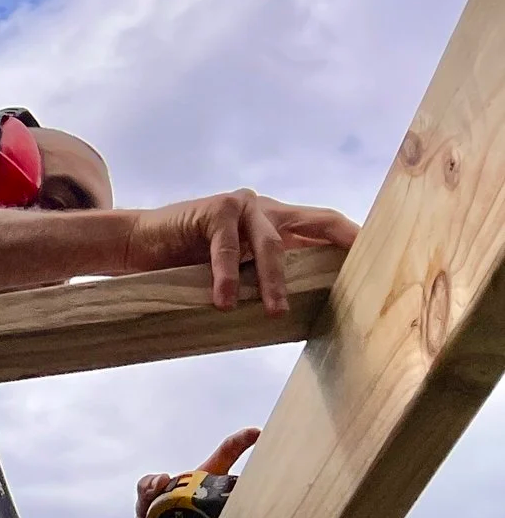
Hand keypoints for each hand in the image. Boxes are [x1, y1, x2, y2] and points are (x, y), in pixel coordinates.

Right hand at [124, 191, 358, 313]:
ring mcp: (241, 205)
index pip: (324, 227)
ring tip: (275, 312)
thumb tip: (295, 312)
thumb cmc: (184, 261)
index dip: (351, 239)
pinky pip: (226, 248)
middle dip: (338, 249)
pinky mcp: (213, 211)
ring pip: (270, 244)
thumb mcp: (232, 269)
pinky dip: (227, 276)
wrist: (136, 243)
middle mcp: (265, 208)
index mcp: (275, 222)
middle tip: (356, 277)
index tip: (381, 259)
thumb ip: (260, 276)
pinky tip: (225, 300)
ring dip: (273, 281)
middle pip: (314, 225)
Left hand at [135, 426, 260, 517]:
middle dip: (252, 480)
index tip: (257, 433)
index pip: (227, 453)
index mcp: (205, 478)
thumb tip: (163, 479)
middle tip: (246, 489)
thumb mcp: (144, 499)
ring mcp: (225, 515)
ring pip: (245, 508)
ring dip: (242, 512)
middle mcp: (221, 494)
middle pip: (243, 482)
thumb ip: (147, 486)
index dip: (243, 440)